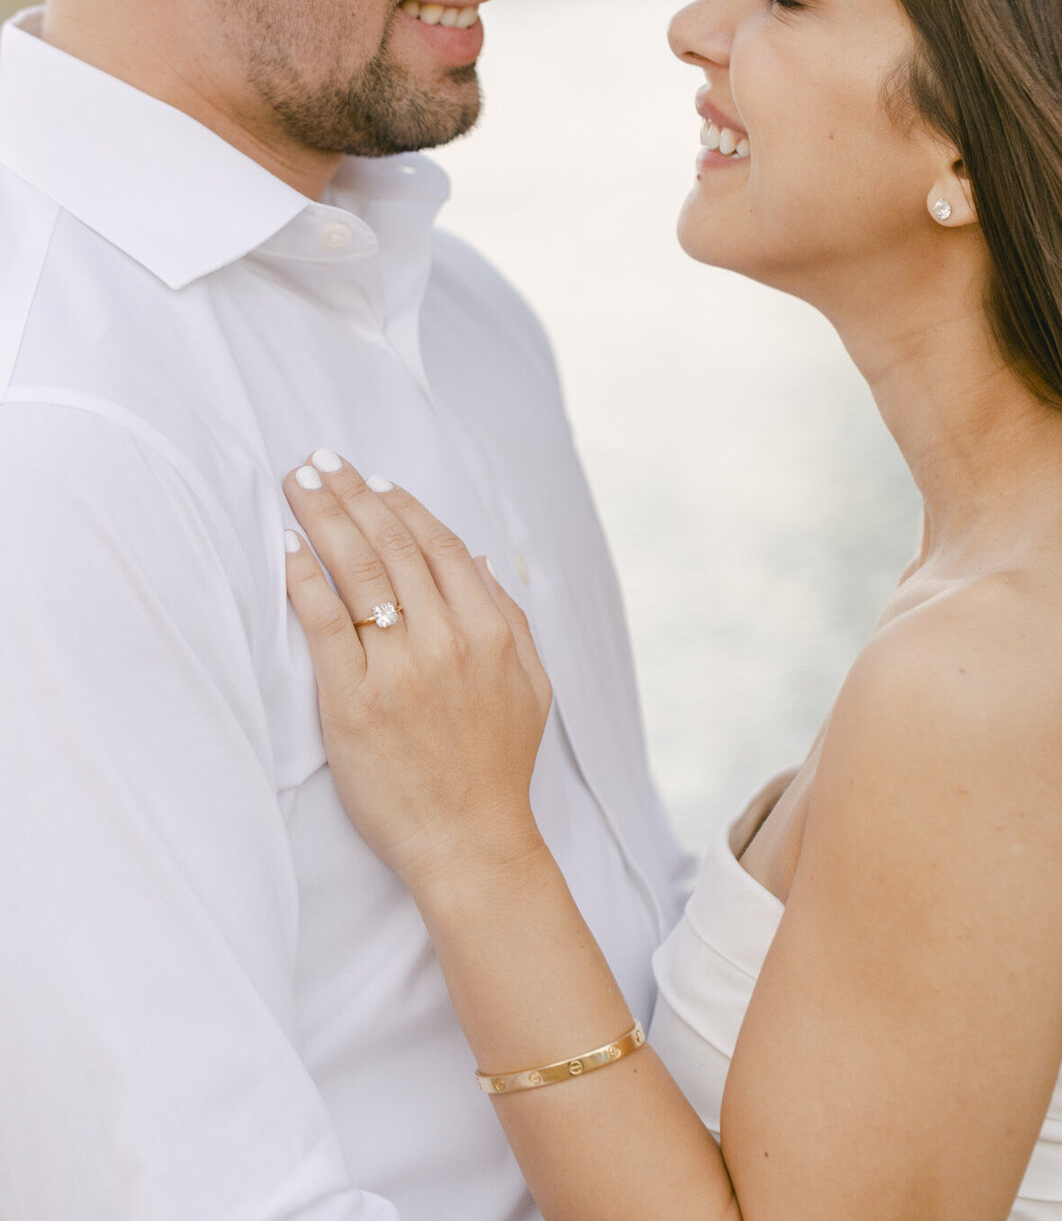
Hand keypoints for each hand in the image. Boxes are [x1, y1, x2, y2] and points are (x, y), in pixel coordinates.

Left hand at [283, 453, 551, 892]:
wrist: (470, 843)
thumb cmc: (498, 767)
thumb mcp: (532, 684)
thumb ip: (509, 616)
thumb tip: (477, 559)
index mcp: (490, 630)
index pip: (439, 545)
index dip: (403, 505)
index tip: (375, 479)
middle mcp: (446, 639)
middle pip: (391, 546)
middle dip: (353, 494)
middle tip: (320, 460)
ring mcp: (398, 669)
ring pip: (357, 572)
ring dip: (325, 518)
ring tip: (299, 484)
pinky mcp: (353, 702)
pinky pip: (323, 625)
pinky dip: (303, 580)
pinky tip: (288, 548)